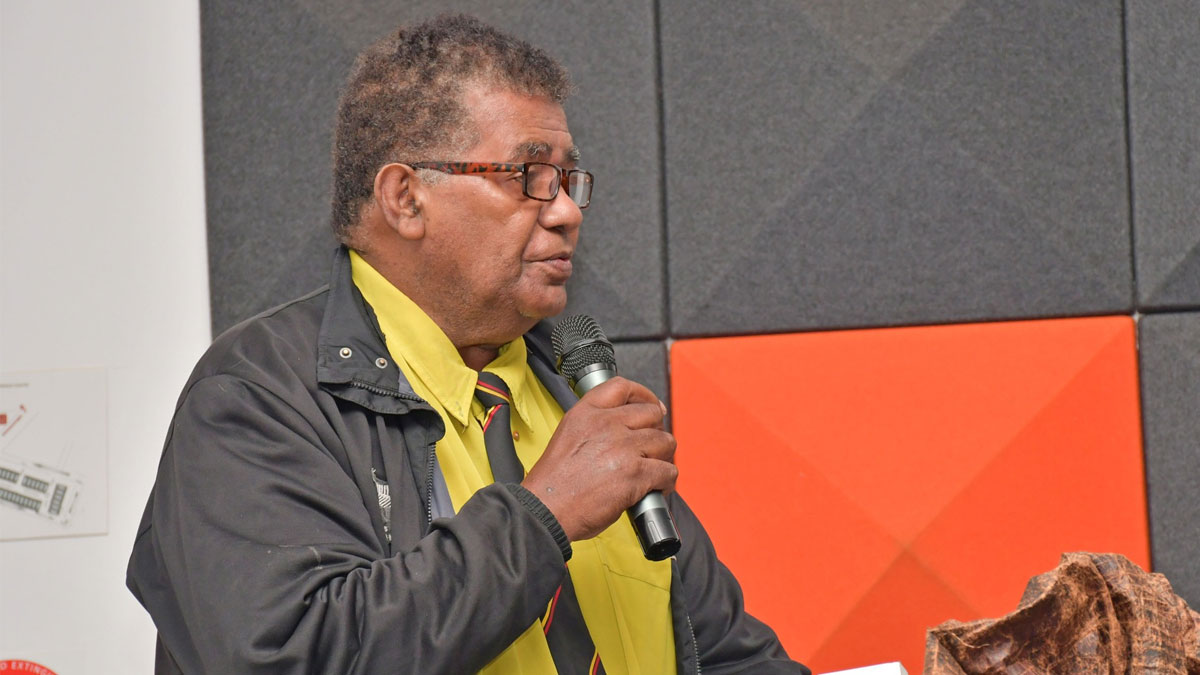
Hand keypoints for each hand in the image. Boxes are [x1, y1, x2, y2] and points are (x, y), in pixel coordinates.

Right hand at [522, 377, 676, 541]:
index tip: (651, 406)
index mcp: (586, 414)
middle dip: (656, 430)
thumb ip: (594, 426)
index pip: (623, 387)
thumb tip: (622, 429)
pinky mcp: (636, 474)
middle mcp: (607, 425)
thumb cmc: (553, 484)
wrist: (546, 510)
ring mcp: (623, 448)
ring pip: (665, 441)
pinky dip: (666, 482)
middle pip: (652, 414)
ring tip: (654, 469)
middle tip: (651, 446)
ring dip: (663, 456)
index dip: (644, 395)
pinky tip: (655, 488)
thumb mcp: (566, 436)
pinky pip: (668, 470)